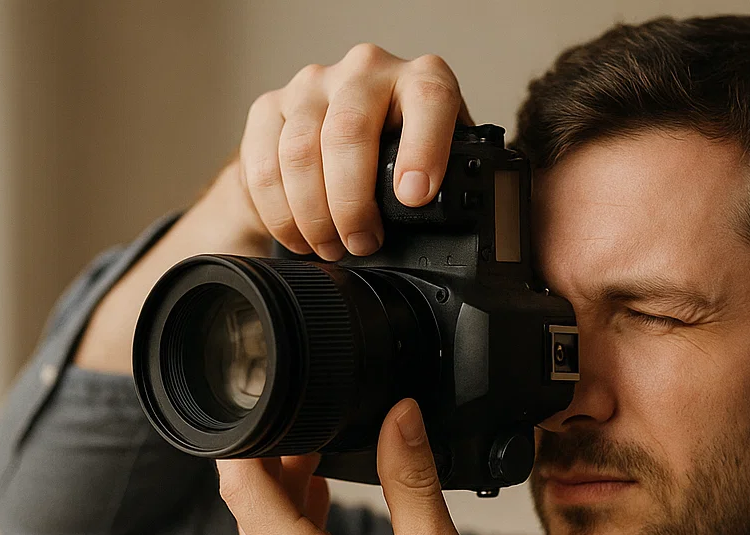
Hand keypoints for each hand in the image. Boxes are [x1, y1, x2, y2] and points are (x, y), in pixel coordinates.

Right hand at [75, 43, 466, 372]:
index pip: (429, 98)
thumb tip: (487, 235)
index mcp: (421, 80)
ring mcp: (313, 86)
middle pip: (348, 131)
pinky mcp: (270, 108)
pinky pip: (263, 164)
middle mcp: (366, 71)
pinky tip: (299, 238)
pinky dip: (280, 212)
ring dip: (314, 213)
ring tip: (332, 248)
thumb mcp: (441, 170)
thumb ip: (456, 186)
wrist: (336, 148)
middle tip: (364, 244)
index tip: (415, 195)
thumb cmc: (400, 165)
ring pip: (300, 151)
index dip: (423, 147)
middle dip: (353, 202)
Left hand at [217, 399, 489, 534]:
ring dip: (287, 502)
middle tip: (320, 434)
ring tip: (328, 473)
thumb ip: (411, 479)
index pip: (241, 484)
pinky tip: (329, 527)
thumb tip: (401, 417)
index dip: (248, 437)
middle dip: (279, 464)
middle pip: (249, 507)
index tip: (269, 406)